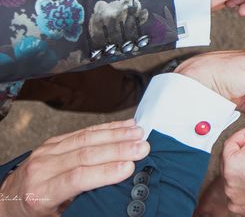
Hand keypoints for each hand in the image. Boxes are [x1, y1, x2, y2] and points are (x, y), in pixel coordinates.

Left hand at [0, 120, 148, 216]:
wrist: (8, 200)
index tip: (129, 167)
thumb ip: (81, 200)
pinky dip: (108, 128)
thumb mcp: (56, 215)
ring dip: (117, 134)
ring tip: (139, 134)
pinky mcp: (53, 141)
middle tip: (143, 147)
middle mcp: (42, 169)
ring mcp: (47, 152)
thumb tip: (116, 190)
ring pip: (86, 138)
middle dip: (118, 149)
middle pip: (85, 154)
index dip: (105, 172)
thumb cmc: (36, 212)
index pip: (77, 178)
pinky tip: (126, 126)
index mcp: (41, 193)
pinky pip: (83, 131)